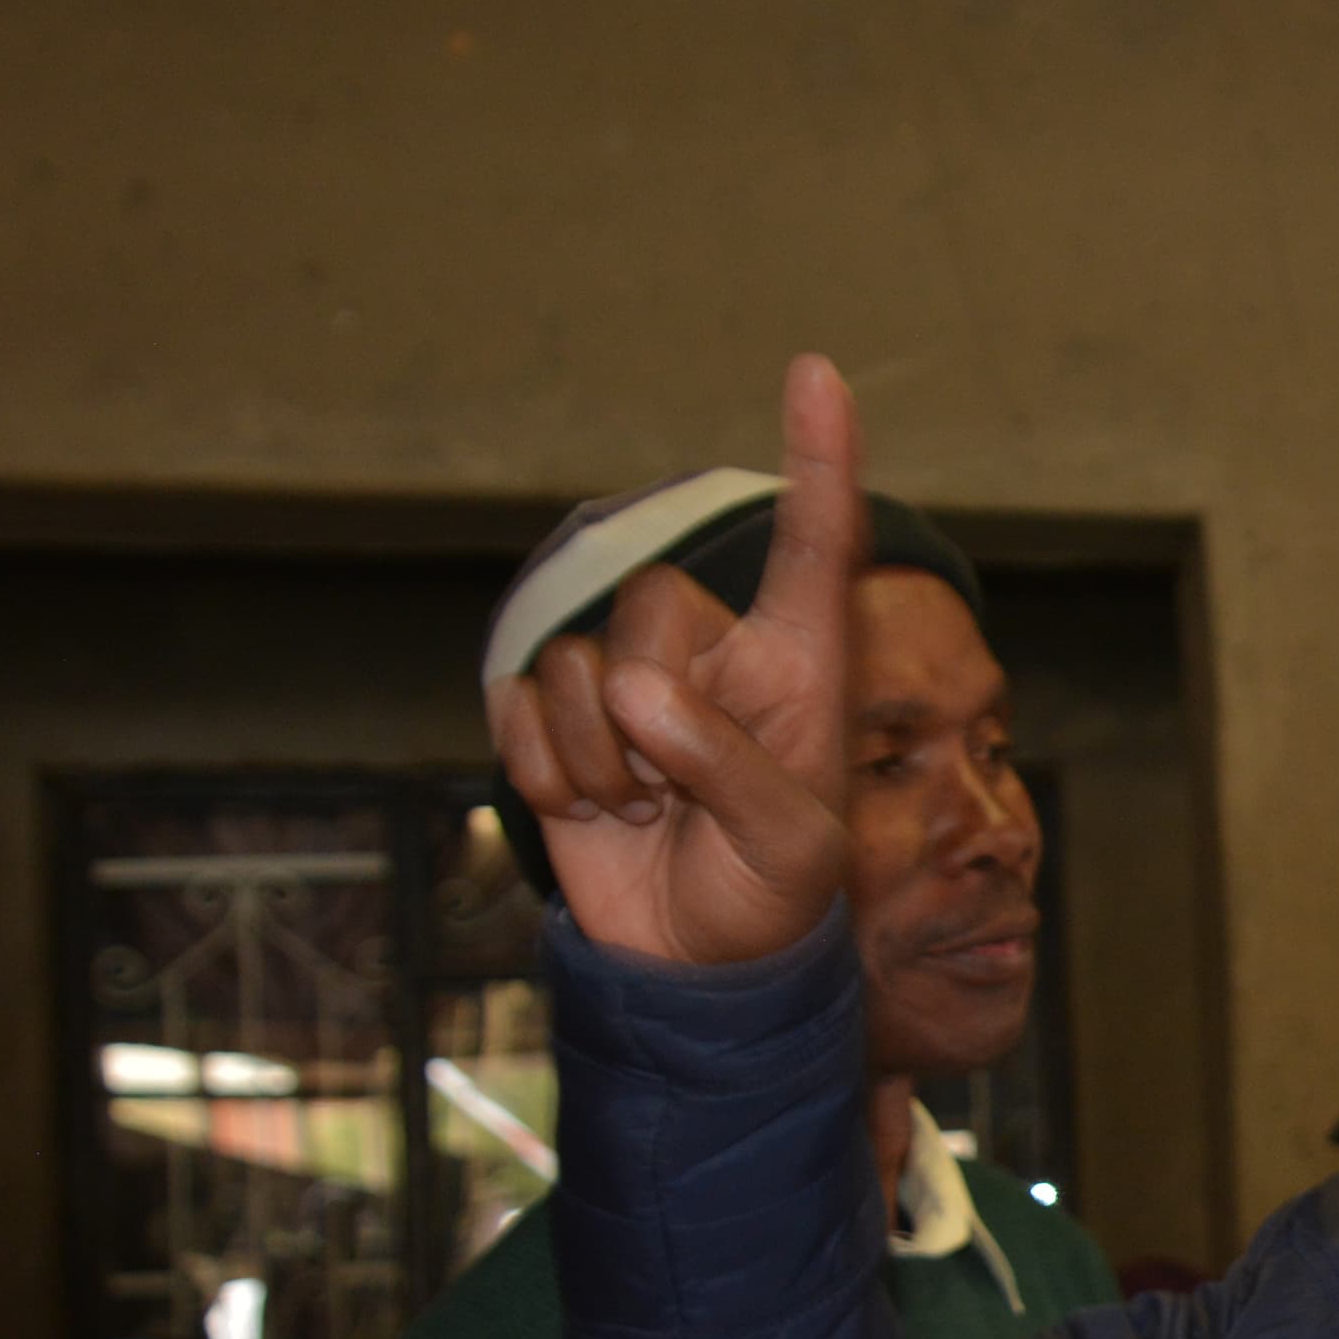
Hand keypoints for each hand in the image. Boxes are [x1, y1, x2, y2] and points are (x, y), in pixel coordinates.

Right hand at [488, 356, 865, 967]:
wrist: (693, 966)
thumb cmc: (772, 901)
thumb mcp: (792, 849)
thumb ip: (731, 767)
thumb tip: (636, 696)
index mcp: (802, 665)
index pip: (815, 546)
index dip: (820, 459)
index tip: (818, 373)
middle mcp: (715, 654)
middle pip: (654, 602)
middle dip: (656, 706)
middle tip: (684, 794)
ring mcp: (629, 684)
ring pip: (578, 663)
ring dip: (603, 760)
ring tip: (647, 813)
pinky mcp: (558, 721)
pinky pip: (518, 707)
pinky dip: (547, 775)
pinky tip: (594, 813)